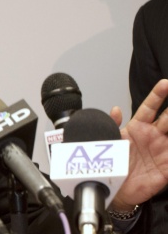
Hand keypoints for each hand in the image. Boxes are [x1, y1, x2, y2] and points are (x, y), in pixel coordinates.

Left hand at [110, 79, 167, 210]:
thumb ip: (112, 124)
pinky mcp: (167, 167)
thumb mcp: (110, 140)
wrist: (115, 188)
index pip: (150, 107)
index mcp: (138, 126)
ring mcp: (162, 150)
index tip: (165, 84)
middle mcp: (154, 136)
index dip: (158, 95)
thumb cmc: (114, 163)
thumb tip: (115, 109)